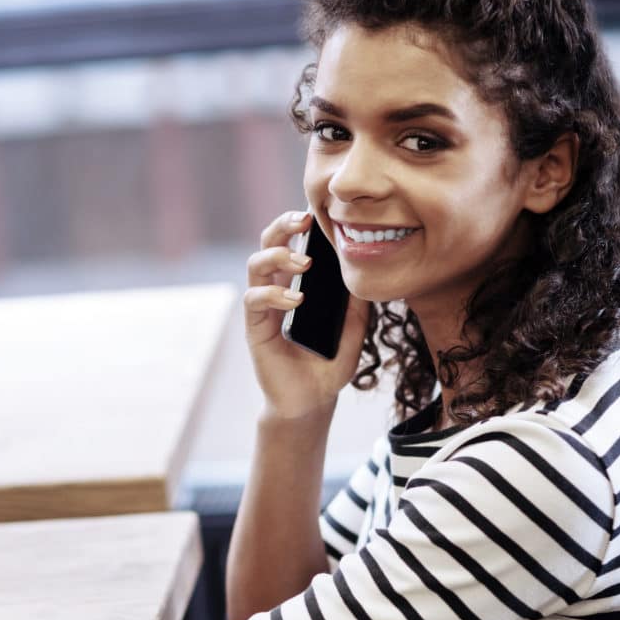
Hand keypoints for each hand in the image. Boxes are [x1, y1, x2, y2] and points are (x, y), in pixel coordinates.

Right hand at [245, 210, 368, 419]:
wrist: (311, 403)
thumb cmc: (328, 367)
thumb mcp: (352, 329)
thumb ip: (356, 302)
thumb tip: (365, 268)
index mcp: (295, 287)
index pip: (289, 245)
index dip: (298, 226)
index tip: (318, 216)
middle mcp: (275, 293)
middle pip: (267, 245)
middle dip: (282, 227)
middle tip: (305, 223)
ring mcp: (262, 310)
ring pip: (255, 266)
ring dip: (279, 257)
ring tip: (306, 265)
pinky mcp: (256, 330)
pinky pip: (254, 301)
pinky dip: (275, 295)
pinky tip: (296, 301)